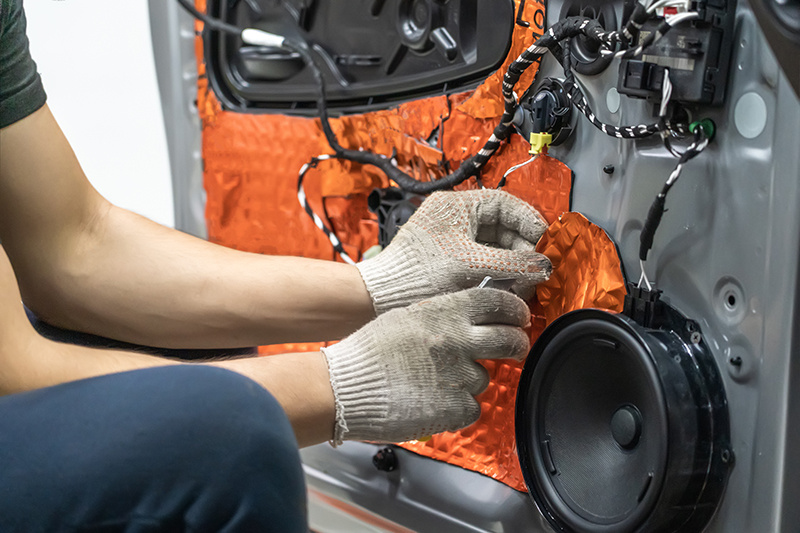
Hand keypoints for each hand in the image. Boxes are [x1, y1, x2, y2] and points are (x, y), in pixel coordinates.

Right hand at [321, 287, 530, 443]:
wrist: (347, 387)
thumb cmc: (370, 351)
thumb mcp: (408, 317)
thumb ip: (442, 316)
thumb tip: (467, 319)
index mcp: (445, 312)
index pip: (497, 303)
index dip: (514, 310)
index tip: (518, 317)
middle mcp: (458, 340)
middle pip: (509, 341)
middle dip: (517, 345)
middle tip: (514, 348)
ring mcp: (459, 375)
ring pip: (483, 379)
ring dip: (468, 381)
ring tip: (434, 382)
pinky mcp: (456, 407)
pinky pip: (470, 407)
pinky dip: (456, 408)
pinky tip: (431, 401)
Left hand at [357, 189, 550, 313]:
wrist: (382, 297)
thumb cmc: (414, 274)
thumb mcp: (470, 265)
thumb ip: (512, 262)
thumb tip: (543, 265)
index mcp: (456, 205)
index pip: (506, 204)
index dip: (530, 223)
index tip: (546, 242)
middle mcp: (454, 218)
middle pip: (504, 227)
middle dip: (522, 250)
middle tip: (535, 270)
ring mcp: (452, 239)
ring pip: (496, 247)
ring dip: (512, 264)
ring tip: (522, 283)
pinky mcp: (450, 260)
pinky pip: (484, 261)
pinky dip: (498, 273)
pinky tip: (506, 288)